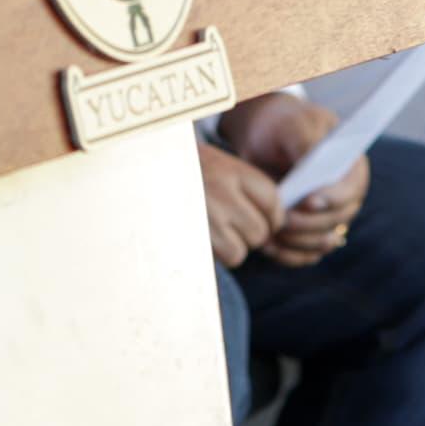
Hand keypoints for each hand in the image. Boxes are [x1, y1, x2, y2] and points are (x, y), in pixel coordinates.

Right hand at [194, 143, 278, 271]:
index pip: (272, 200)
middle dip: (252, 235)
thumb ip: (246, 188)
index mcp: (230, 170)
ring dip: (234, 248)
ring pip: (240, 251)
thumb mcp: (219, 165)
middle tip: (236, 227)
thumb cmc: (188, 170)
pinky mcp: (192, 238)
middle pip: (259, 231)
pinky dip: (216, 257)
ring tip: (217, 234)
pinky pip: (220, 260)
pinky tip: (205, 241)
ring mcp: (204, 217)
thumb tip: (278, 221)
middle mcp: (219, 192)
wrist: (146, 170)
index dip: (274, 216)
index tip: (266, 219)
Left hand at [224, 92, 362, 265]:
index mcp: (353, 168)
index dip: (331, 198)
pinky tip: (267, 245)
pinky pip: (305, 254)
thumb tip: (311, 162)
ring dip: (296, 241)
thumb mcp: (295, 126)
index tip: (307, 200)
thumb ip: (306, 143)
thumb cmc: (284, 126)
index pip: (350, 190)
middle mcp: (346, 197)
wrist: (264, 140)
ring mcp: (329, 218)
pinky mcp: (309, 233)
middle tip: (281, 218)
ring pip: (321, 242)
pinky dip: (287, 254)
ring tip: (270, 232)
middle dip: (308, 223)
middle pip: (336, 221)